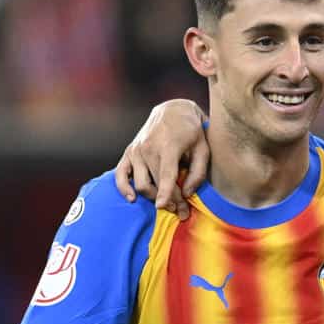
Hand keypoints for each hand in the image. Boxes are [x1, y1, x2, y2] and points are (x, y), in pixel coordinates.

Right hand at [114, 101, 210, 218]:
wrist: (172, 111)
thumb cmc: (192, 132)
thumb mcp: (203, 149)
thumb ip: (198, 173)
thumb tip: (187, 193)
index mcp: (168, 147)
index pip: (166, 174)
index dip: (166, 192)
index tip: (164, 207)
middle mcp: (148, 149)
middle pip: (156, 184)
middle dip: (170, 202)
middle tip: (183, 212)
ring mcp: (136, 150)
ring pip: (140, 183)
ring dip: (152, 198)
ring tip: (168, 206)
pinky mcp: (129, 152)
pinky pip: (120, 174)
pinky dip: (123, 187)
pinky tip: (132, 199)